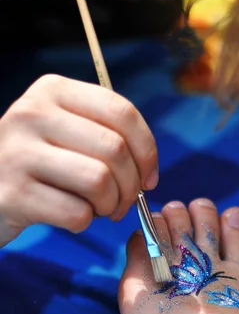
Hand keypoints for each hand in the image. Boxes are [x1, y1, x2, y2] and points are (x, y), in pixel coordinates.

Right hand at [0, 74, 156, 246]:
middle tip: (123, 202)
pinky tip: (73, 218)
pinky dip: (85, 222)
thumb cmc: (38, 163)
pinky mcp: (14, 195)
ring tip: (100, 209)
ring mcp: (18, 153)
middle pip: (115, 149)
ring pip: (99, 181)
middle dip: (131, 185)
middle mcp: (32, 113)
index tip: (149, 177)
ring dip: (110, 205)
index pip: (121, 112)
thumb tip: (148, 170)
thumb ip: (105, 134)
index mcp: (53, 90)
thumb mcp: (64, 131)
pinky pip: (76, 213)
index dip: (147, 150)